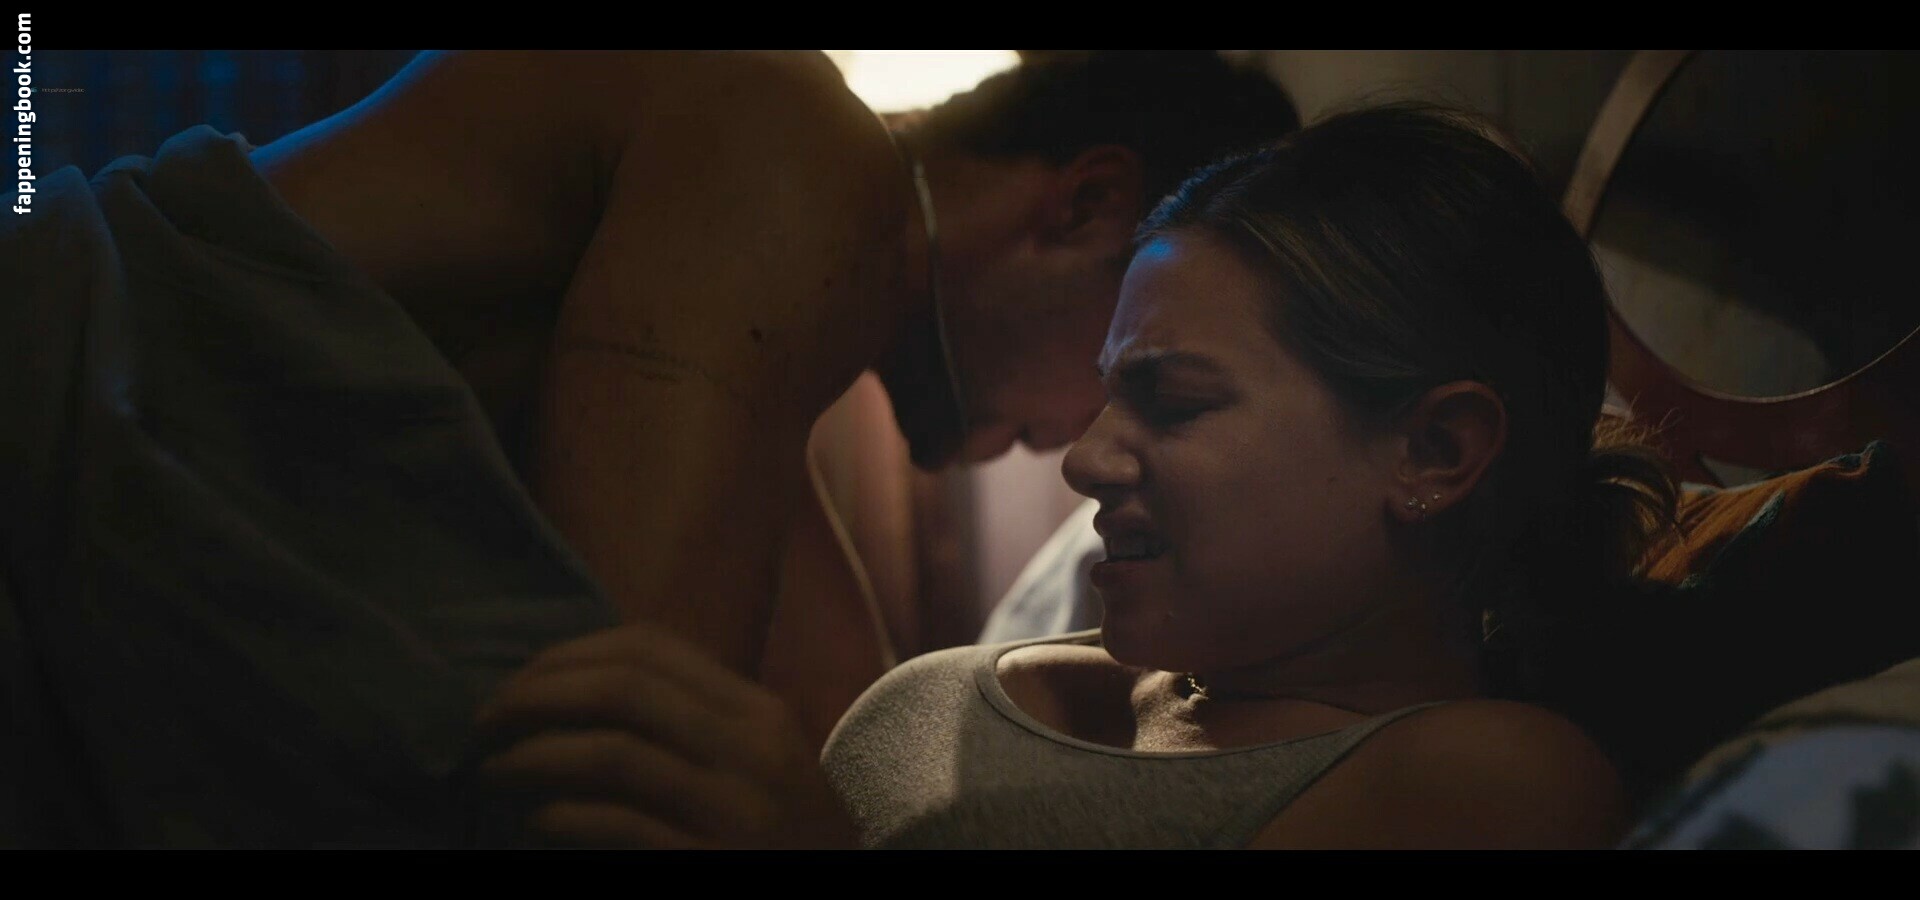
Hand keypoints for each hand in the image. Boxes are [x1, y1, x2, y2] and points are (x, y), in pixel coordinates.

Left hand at [472, 622, 858, 848]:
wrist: (835, 890)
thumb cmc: (782, 839)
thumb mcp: (754, 766)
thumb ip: (690, 724)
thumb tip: (577, 690)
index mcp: (757, 712)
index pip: (650, 648)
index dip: (568, 656)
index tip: (519, 682)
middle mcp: (752, 748)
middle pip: (622, 688)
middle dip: (535, 697)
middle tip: (484, 724)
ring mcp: (736, 809)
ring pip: (612, 752)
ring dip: (532, 756)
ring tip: (493, 771)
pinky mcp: (712, 860)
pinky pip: (618, 824)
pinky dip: (563, 814)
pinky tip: (536, 818)